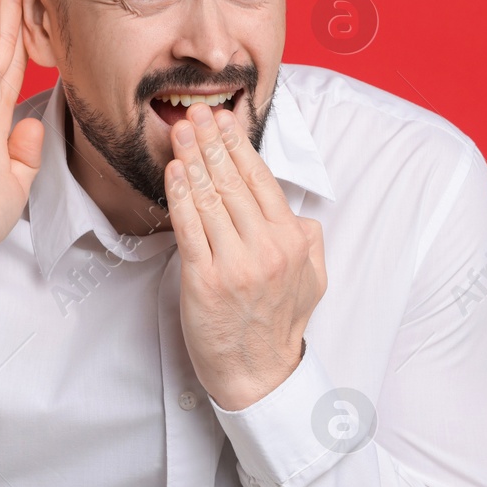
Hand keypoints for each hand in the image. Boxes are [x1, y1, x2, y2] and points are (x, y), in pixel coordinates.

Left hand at [165, 101, 326, 410]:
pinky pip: (190, 229)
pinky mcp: (205, 281)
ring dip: (192, 158)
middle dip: (212, 141)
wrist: (258, 375)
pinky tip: (174, 171)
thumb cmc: (277, 325)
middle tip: (195, 112)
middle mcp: (267, 249)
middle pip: (234, 182)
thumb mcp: (313, 280)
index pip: (262, 181)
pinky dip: (180, 195)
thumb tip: (297, 213)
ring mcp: (236, 265)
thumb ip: (308, 241)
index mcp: (292, 241)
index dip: (239, 146)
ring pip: (210, 199)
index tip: (224, 121)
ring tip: (179, 132)